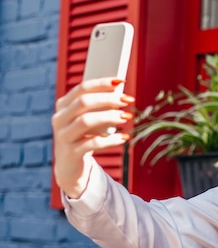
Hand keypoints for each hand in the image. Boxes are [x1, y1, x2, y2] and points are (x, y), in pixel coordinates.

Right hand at [51, 77, 133, 197]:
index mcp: (63, 106)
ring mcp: (64, 136)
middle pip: (84, 102)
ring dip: (110, 117)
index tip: (121, 81)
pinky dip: (111, 140)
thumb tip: (121, 92)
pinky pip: (93, 143)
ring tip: (127, 117)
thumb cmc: (84, 136)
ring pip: (86, 121)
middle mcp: (59, 119)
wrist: (70, 166)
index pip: (82, 88)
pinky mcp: (72, 153)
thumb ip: (98, 106)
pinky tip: (124, 137)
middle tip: (128, 100)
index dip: (102, 83)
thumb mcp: (87, 119)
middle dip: (108, 99)